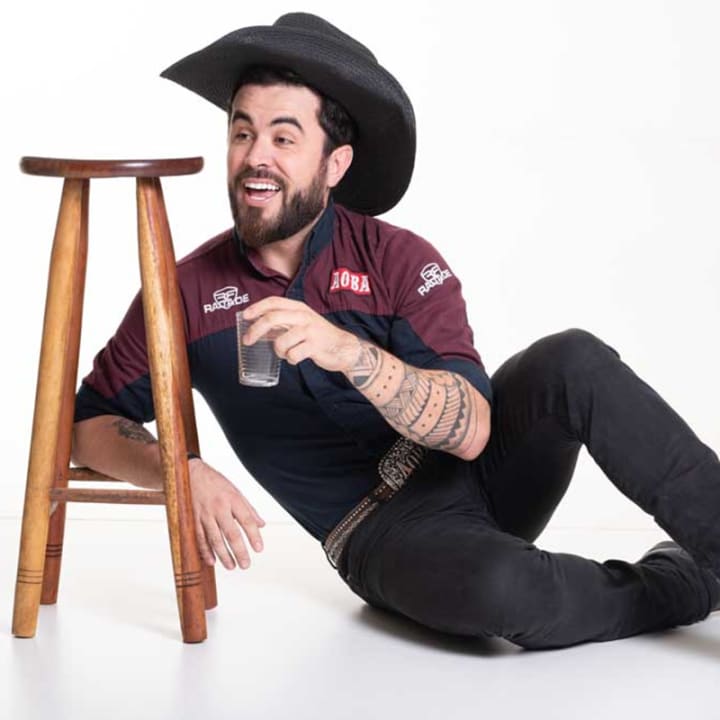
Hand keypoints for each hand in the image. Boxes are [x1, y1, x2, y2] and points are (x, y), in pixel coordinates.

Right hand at [187, 458, 264, 569]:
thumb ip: (249, 509)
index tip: (259, 549)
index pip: (247, 520)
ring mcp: (205, 514)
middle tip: (246, 564)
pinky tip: (212, 561)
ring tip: (232, 566)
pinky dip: (205, 551)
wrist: (190, 473)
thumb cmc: (216, 483)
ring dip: (224, 555)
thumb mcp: (236, 491)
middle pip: (231, 533)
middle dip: (239, 551)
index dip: (254, 536)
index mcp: (233, 499)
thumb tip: (261, 525)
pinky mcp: (193, 519)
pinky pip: (200, 538)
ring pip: (215, 539)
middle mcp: (219, 507)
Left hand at [242, 297, 361, 372]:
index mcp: (299, 307)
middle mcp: (303, 316)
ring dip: (278, 351)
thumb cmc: (319, 335)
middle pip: (272, 318)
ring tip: (285, 353)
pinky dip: (291, 359)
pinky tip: (297, 358)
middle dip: (256, 330)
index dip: (257, 307)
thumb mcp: (302, 321)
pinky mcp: (315, 346)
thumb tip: (257, 324)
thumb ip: (283, 321)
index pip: (274, 301)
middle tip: (247, 341)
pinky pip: (293, 355)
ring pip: (281, 342)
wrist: (344, 347)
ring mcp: (310, 331)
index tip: (244, 316)